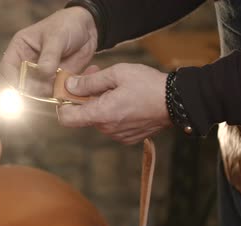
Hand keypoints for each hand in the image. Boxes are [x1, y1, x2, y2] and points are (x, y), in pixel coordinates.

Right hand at [0, 7, 97, 89]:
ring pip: (38, 92)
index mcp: (20, 49)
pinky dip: (60, 94)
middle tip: (47, 87)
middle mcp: (28, 64)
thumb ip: (49, 56)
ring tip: (62, 84)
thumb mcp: (56, 37)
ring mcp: (42, 75)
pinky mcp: (55, 82)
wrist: (88, 29)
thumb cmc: (66, 25)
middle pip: (22, 84)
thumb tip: (43, 73)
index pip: (7, 69)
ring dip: (48, 94)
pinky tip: (69, 87)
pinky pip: (54, 94)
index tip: (24, 85)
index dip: (13, 79)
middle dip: (33, 89)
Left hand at [57, 63, 171, 144]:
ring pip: (98, 118)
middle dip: (86, 96)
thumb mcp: (117, 74)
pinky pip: (111, 124)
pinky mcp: (127, 137)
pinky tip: (125, 99)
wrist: (177, 102)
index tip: (68, 92)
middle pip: (84, 115)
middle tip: (97, 76)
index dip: (63, 105)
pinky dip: (113, 111)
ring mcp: (118, 135)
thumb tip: (69, 86)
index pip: (67, 119)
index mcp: (101, 114)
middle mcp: (107, 129)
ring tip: (116, 86)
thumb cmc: (148, 85)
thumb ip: (90, 82)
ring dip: (101, 102)